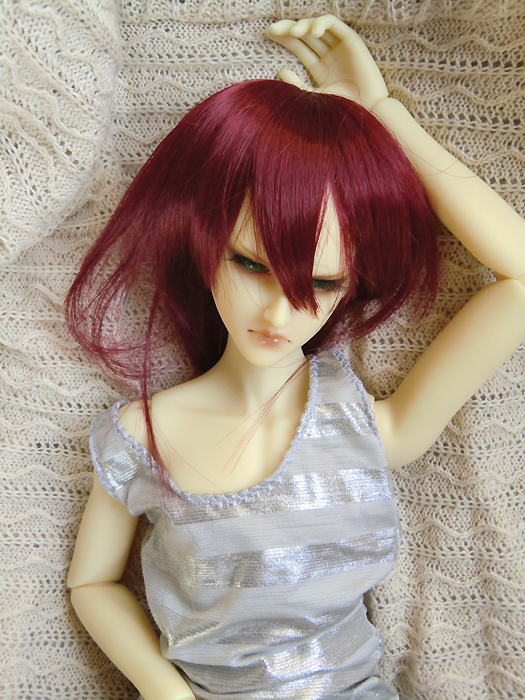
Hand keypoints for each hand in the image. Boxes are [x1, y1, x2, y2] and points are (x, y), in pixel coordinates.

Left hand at [266, 15, 387, 108]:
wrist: (364, 112)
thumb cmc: (340, 110)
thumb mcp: (312, 98)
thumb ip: (296, 85)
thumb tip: (280, 70)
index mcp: (319, 68)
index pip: (298, 46)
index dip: (284, 37)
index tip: (268, 34)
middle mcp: (329, 56)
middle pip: (305, 34)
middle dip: (288, 29)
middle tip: (273, 29)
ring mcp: (340, 48)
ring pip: (317, 27)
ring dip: (303, 25)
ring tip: (292, 32)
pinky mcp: (352, 42)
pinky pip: (334, 25)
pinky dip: (321, 23)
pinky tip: (312, 32)